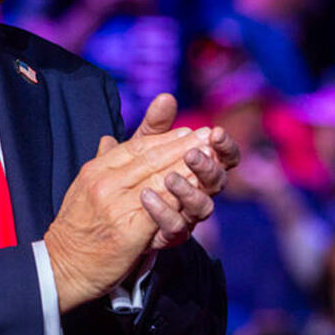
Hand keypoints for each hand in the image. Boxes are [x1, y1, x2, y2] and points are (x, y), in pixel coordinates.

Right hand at [43, 123, 216, 312]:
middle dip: (183, 146)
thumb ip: (102, 161)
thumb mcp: (83, 187)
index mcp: (96, 170)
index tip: (188, 131)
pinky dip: (181, 197)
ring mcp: (116, 205)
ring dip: (188, 167)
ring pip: (159, 179)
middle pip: (151, 159)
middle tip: (208, 136)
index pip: (136, 147)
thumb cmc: (76, 228)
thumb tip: (109, 139)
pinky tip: (198, 190)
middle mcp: (105, 182)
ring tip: (209, 157)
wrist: (62, 265)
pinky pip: (161, 208)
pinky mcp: (128, 229)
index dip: (165, 138)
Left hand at [131, 94, 239, 250]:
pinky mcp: (170, 236)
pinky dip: (163, 211)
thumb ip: (155, 127)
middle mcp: (199, 193)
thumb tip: (166, 97)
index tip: (216, 132)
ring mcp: (187, 216)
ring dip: (188, 190)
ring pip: (202, 207)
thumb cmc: (134, 178)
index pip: (223, 157)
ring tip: (170, 177)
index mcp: (198, 170)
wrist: (110, 221)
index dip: (225, 146)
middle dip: (208, 166)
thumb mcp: (140, 149)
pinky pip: (174, 227)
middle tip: (193, 154)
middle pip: (217, 181)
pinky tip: (146, 196)